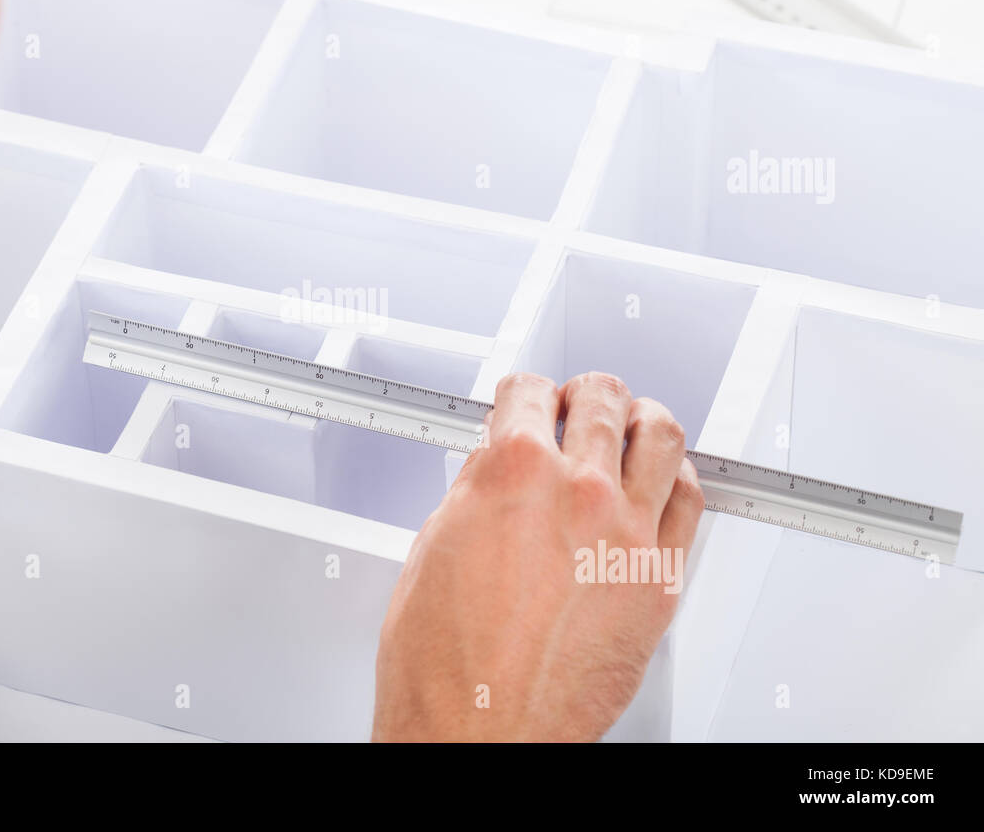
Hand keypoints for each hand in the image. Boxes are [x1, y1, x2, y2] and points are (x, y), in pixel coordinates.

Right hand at [372, 371, 703, 741]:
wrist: (476, 732)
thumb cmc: (444, 661)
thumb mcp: (433, 546)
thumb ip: (477, 492)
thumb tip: (498, 471)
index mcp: (511, 473)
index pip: (529, 392)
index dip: (522, 393)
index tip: (525, 401)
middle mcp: (576, 491)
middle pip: (602, 399)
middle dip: (582, 395)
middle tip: (575, 405)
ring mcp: (626, 532)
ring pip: (660, 434)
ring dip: (640, 419)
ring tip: (628, 426)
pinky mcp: (660, 578)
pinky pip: (691, 500)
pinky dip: (677, 477)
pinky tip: (660, 481)